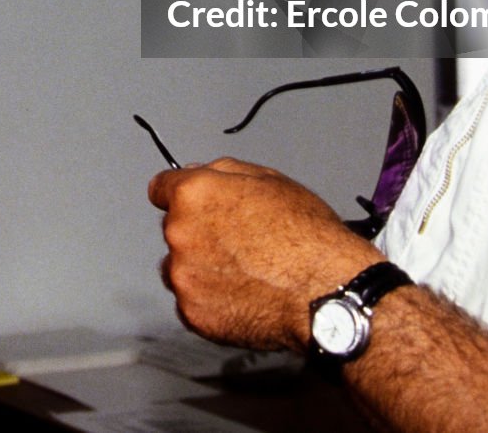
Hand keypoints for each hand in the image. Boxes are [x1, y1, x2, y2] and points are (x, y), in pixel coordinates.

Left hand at [147, 157, 381, 350]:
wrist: (326, 293)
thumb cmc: (307, 238)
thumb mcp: (271, 180)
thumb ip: (223, 172)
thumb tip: (200, 172)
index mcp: (194, 195)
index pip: (161, 188)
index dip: (179, 195)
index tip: (188, 205)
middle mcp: (180, 234)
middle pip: (175, 229)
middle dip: (198, 233)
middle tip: (238, 243)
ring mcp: (183, 277)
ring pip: (180, 268)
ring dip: (201, 269)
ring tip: (244, 273)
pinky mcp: (192, 314)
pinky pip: (192, 303)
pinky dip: (210, 302)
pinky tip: (242, 296)